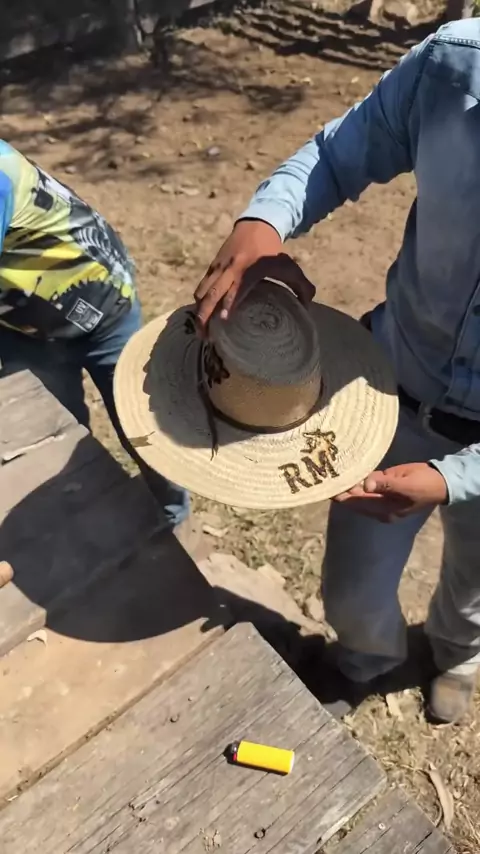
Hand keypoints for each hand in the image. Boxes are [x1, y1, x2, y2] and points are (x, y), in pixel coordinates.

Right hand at [194, 219, 314, 331]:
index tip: (223, 320)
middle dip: (205, 316)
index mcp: (249, 270)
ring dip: (199, 312)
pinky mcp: (212, 267)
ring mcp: (218, 268)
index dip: (228, 304)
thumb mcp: (289, 266)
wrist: (255, 224)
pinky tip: (201, 315)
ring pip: (202, 292)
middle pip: (212, 294)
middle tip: (205, 337)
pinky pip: (202, 286)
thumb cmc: (273, 249)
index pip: (235, 289)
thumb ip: (302, 286)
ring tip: (201, 332)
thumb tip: (307, 307)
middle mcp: (230, 270)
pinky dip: (199, 302)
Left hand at [333, 462, 447, 521]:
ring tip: (329, 472)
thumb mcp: (406, 485)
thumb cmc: (425, 485)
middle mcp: (378, 506)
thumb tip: (366, 485)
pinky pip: (366, 483)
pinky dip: (357, 477)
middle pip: (354, 499)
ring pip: (358, 491)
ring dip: (347, 483)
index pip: (356, 504)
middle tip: (322, 477)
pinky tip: (345, 469)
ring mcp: (381, 495)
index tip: (325, 488)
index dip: (340, 496)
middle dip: (340, 489)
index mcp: (383, 510)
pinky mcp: (383, 484)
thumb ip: (385, 485)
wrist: (441, 481)